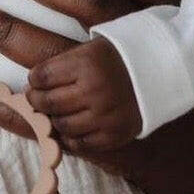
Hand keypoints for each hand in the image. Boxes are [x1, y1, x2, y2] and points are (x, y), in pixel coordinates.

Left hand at [24, 37, 141, 152]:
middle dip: (36, 101)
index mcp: (87, 63)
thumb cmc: (117, 58)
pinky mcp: (114, 134)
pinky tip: (72, 126)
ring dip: (53, 120)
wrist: (160, 71)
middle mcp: (95, 90)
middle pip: (48, 103)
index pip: (42, 77)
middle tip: (36, 98)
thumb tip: (32, 85)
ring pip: (61, 126)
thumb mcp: (89, 49)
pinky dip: (70, 137)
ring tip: (56, 112)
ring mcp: (105, 115)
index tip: (34, 81)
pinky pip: (80, 143)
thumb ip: (61, 66)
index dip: (33, 80)